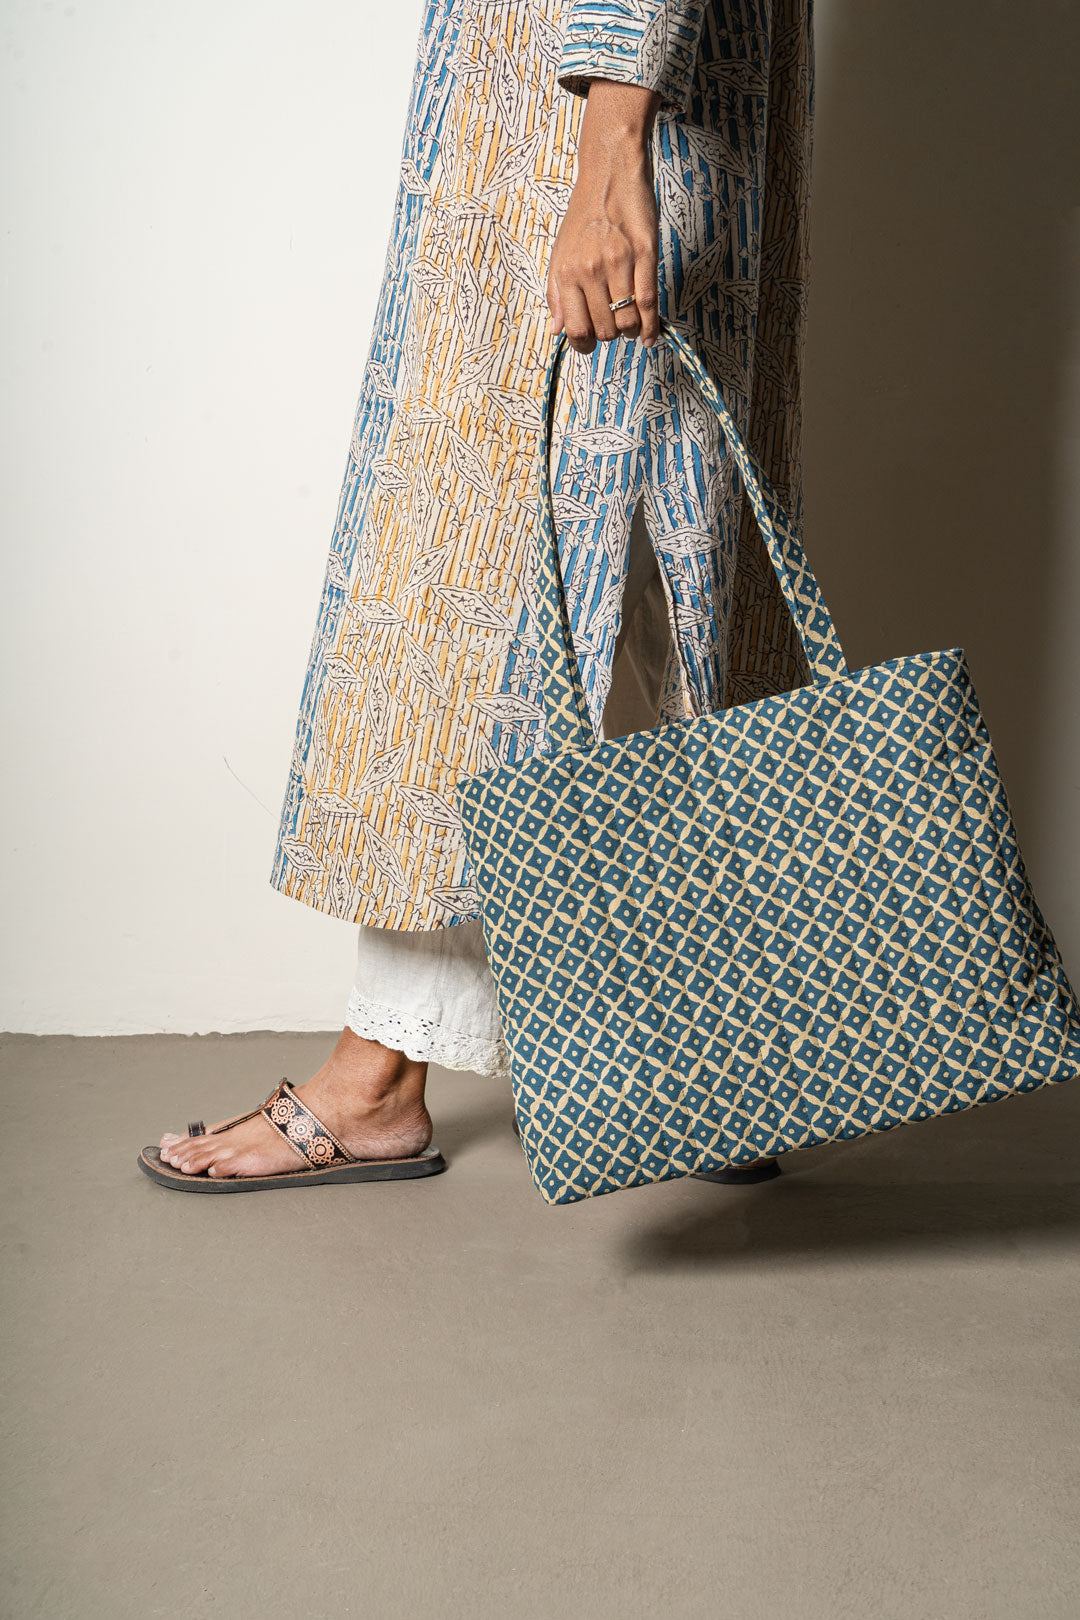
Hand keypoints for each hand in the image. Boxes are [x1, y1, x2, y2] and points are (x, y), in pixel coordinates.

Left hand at [547, 80, 661, 354]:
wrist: (610, 172)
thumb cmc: (585, 214)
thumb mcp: (560, 253)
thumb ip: (557, 294)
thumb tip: (557, 331)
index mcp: (566, 273)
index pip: (575, 329)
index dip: (584, 345)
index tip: (590, 343)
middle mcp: (590, 271)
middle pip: (604, 329)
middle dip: (610, 335)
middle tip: (613, 325)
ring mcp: (618, 263)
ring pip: (627, 320)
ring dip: (630, 331)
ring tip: (630, 324)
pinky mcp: (645, 255)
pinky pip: (648, 303)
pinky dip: (651, 326)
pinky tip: (649, 336)